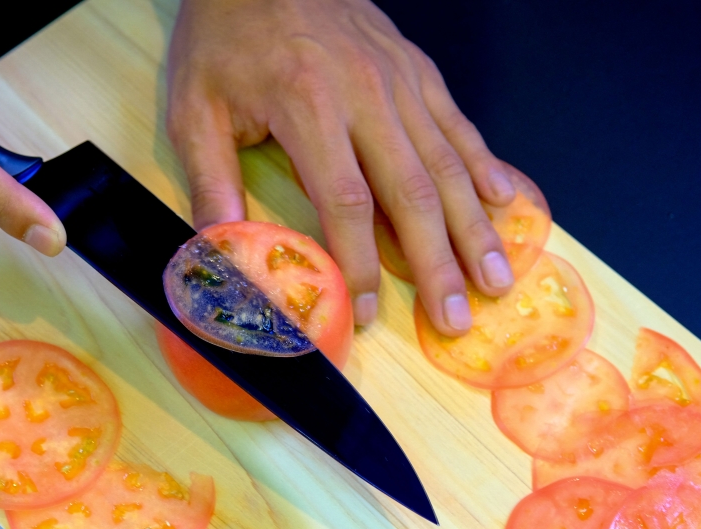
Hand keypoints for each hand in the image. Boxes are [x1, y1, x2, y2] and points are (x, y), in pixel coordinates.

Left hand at [167, 0, 516, 332]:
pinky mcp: (418, 70)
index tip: (368, 310)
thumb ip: (211, 182)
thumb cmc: (226, 38)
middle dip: (439, 263)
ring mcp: (401, 81)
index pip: (346, 203)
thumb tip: (220, 253)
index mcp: (309, 108)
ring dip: (475, 227)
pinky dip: (484, 165)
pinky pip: (459, 123)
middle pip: (413, 193)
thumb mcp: (195, 108)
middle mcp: (368, 96)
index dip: (361, 263)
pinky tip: (506, 202)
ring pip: (448, 164)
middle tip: (458, 318)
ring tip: (496, 277)